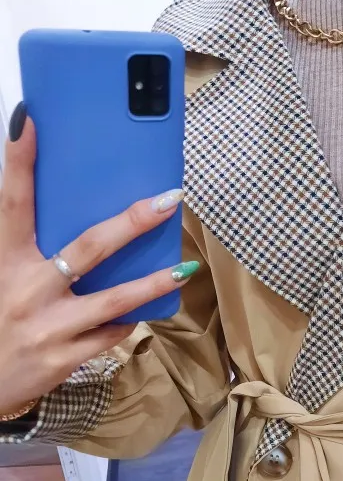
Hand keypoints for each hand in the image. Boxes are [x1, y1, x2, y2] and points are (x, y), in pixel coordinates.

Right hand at [0, 104, 195, 415]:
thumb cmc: (0, 322)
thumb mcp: (5, 279)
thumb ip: (32, 253)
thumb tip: (76, 223)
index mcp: (6, 262)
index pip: (11, 203)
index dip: (19, 163)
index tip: (31, 123)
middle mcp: (27, 289)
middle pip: (88, 247)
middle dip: (132, 222)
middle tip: (167, 200)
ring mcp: (49, 326)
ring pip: (114, 299)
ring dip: (153, 282)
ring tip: (184, 267)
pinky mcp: (65, 357)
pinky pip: (110, 334)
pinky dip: (127, 320)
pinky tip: (139, 311)